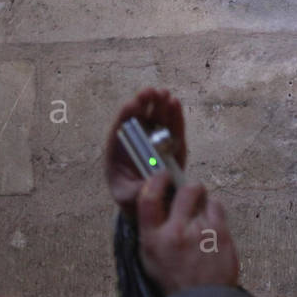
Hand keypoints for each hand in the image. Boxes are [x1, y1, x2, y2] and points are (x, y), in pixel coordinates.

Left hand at [105, 89, 186, 218]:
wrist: (149, 204)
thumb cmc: (132, 197)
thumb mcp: (128, 197)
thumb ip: (136, 190)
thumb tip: (152, 180)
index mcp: (120, 149)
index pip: (122, 126)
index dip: (127, 114)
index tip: (133, 105)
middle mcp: (138, 140)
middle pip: (141, 117)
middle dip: (146, 103)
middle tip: (152, 92)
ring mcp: (156, 141)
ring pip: (158, 119)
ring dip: (162, 105)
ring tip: (165, 95)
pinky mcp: (172, 146)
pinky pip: (174, 130)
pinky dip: (176, 117)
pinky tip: (176, 104)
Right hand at [136, 172, 238, 295]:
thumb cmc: (176, 282)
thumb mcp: (150, 258)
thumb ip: (151, 230)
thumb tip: (157, 202)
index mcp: (154, 238)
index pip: (149, 197)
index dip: (156, 181)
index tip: (163, 176)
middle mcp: (177, 233)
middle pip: (185, 191)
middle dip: (189, 187)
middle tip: (191, 192)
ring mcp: (202, 233)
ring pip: (205, 200)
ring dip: (203, 203)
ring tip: (202, 219)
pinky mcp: (222, 235)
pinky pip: (218, 208)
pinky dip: (215, 212)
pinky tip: (212, 227)